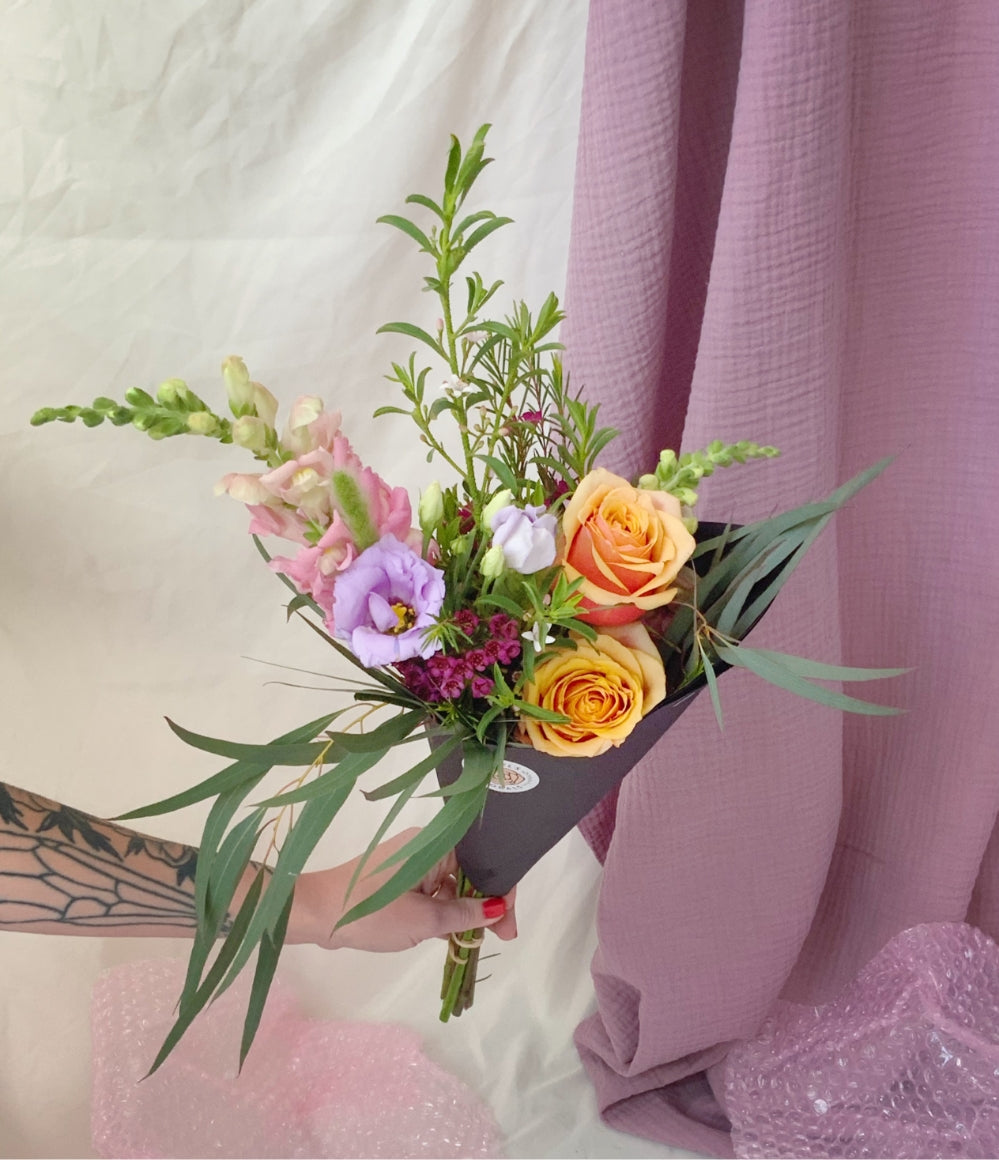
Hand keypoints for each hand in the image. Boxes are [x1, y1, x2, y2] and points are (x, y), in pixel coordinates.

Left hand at [286, 828, 517, 951]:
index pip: (484, 862)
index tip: (508, 928)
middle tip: (500, 938)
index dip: (502, 892)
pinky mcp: (399, 878)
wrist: (316, 913)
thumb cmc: (371, 912)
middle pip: (471, 872)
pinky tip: (452, 935)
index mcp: (436, 844)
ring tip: (475, 942)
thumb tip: (499, 909)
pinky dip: (444, 911)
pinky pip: (434, 891)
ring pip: (452, 884)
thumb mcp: (424, 920)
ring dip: (465, 910)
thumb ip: (465, 914)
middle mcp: (427, 846)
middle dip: (487, 904)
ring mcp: (412, 861)